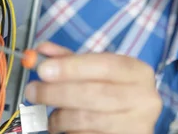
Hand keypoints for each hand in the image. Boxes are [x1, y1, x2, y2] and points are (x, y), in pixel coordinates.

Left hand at [25, 42, 161, 133]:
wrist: (132, 123)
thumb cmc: (114, 93)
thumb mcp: (97, 72)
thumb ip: (70, 60)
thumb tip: (40, 51)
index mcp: (139, 72)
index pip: (105, 65)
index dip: (72, 67)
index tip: (43, 69)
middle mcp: (145, 98)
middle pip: (94, 93)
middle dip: (57, 92)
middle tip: (33, 90)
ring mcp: (138, 124)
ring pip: (87, 119)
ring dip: (59, 117)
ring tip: (51, 115)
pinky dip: (70, 132)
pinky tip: (66, 127)